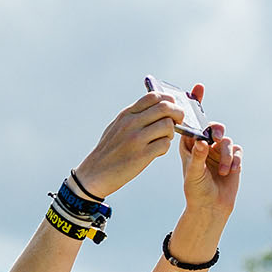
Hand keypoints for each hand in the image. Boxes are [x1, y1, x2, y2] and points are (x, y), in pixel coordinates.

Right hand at [73, 91, 190, 197]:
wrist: (94, 174)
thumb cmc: (108, 151)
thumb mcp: (116, 127)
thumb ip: (134, 116)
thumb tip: (157, 106)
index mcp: (126, 115)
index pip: (154, 96)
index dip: (168, 100)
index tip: (171, 108)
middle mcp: (131, 123)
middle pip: (165, 107)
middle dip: (177, 114)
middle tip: (177, 122)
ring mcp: (136, 139)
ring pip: (168, 125)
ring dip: (171, 133)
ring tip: (163, 139)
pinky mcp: (141, 156)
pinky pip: (164, 144)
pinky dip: (164, 148)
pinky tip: (156, 152)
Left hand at [176, 85, 241, 218]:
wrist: (211, 206)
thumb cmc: (195, 190)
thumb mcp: (193, 175)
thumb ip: (197, 158)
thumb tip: (202, 142)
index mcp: (189, 145)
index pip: (192, 122)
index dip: (195, 104)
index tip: (198, 87)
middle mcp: (204, 145)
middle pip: (213, 127)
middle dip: (216, 130)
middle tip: (216, 138)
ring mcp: (218, 151)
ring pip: (226, 140)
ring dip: (226, 154)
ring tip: (222, 171)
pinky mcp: (232, 158)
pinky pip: (237, 151)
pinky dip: (235, 160)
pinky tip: (231, 171)